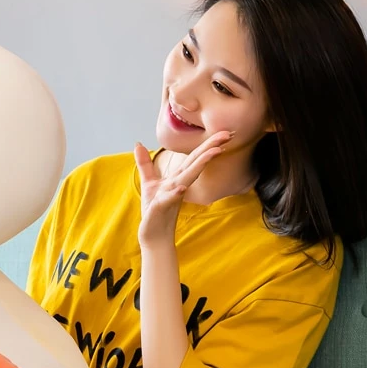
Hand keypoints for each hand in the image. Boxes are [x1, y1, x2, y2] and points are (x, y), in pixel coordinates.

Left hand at [134, 132, 231, 247]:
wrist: (153, 236)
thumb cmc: (154, 210)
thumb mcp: (148, 182)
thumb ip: (145, 163)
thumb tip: (138, 143)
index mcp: (177, 178)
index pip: (194, 158)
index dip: (207, 144)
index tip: (224, 132)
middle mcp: (178, 185)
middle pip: (195, 163)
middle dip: (210, 148)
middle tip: (227, 135)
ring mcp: (171, 196)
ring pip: (186, 178)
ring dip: (199, 165)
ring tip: (213, 152)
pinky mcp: (161, 208)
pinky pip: (169, 199)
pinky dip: (175, 193)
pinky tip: (181, 187)